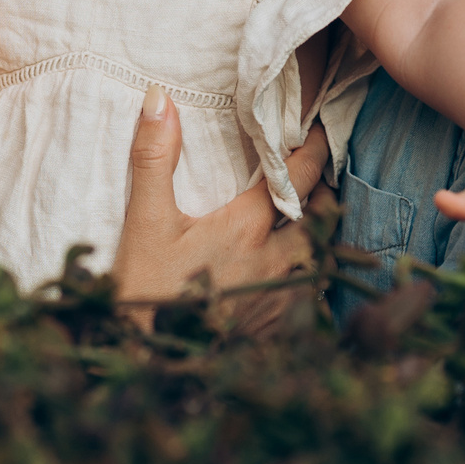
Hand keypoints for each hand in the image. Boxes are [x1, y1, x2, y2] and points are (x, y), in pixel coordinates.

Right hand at [112, 85, 331, 327]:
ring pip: (319, 257)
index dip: (310, 148)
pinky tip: (291, 276)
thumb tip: (159, 98)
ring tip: (304, 222)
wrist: (149, 365)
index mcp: (245, 229)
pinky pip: (310, 296)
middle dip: (320, 193)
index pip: (294, 177)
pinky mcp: (278, 330)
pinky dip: (307, 277)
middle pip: (320, 217)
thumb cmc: (144, 293)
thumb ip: (153, 158)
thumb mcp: (144, 222)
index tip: (316, 129)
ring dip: (316, 235)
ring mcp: (281, 299)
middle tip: (313, 177)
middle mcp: (275, 262)